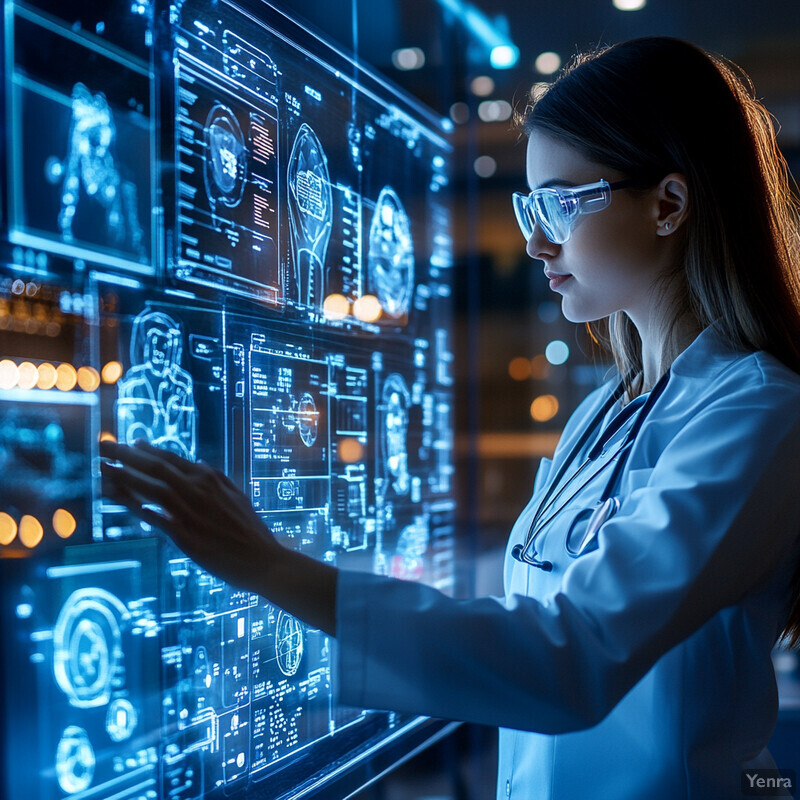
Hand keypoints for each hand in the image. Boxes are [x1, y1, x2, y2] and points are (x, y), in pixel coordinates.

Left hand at [100, 439, 281, 594]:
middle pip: (156, 468)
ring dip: (124, 479)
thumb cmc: (251, 530)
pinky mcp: (185, 536)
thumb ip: (217, 478)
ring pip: (150, 489)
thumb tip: (199, 462)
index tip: (130, 443)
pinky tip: (118, 501)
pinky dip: (137, 508)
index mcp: (210, 479)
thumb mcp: (237, 495)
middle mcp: (198, 490)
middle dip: (127, 456)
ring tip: (102, 470)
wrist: (263, 559)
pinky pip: (154, 518)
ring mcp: (190, 513)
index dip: (147, 450)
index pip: (172, 459)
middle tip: (104, 447)